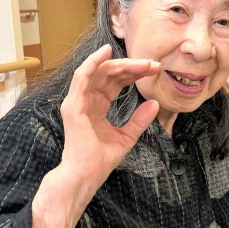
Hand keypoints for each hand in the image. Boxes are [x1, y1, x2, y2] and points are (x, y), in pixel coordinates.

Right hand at [59, 44, 159, 196]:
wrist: (86, 176)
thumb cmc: (100, 160)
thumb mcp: (127, 136)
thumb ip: (139, 120)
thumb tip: (155, 103)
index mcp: (97, 106)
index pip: (116, 82)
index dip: (134, 74)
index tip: (154, 70)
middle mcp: (86, 100)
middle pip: (109, 74)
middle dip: (132, 67)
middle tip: (153, 64)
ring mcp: (77, 101)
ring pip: (99, 72)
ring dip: (120, 64)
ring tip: (141, 62)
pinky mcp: (73, 105)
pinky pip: (81, 77)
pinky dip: (92, 62)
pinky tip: (105, 52)